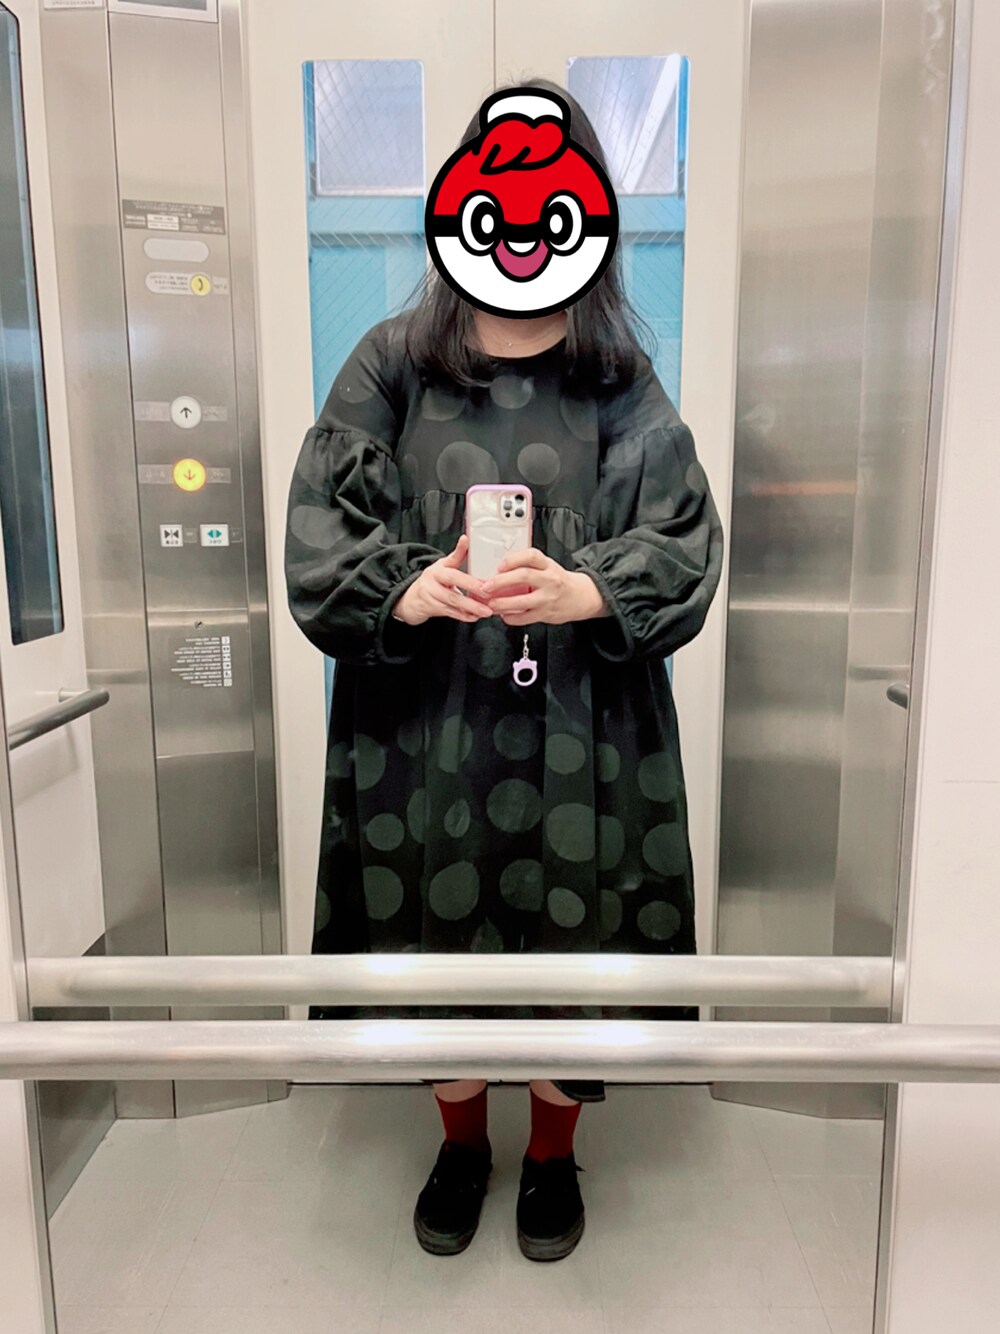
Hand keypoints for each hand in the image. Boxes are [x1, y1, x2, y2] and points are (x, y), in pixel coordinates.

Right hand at [394, 535, 492, 625]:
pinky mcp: (430, 607)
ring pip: (452, 599)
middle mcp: (432, 577)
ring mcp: (430, 592)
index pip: (451, 557)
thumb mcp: (443, 568)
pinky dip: (463, 616)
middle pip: (453, 579)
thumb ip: (457, 558)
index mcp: (439, 566)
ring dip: (471, 606)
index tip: (466, 540)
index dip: (459, 549)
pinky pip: (450, 612)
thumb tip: (468, 540)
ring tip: (486, 611)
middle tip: (487, 591)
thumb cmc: (433, 583)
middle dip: (471, 585)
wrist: (411, 600)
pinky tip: (474, 617)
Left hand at [480, 548, 606, 626]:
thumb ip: (528, 567)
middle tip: (486, 586)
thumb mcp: (548, 568)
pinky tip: (504, 615)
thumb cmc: (559, 581)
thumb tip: (499, 571)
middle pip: (524, 576)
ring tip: (491, 603)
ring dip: (503, 603)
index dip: (513, 559)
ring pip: (523, 601)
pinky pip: (525, 618)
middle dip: (501, 581)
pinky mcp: (546, 614)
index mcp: (548, 565)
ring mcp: (548, 598)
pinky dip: (511, 618)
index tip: (499, 565)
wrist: (582, 597)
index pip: (531, 556)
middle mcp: (549, 580)